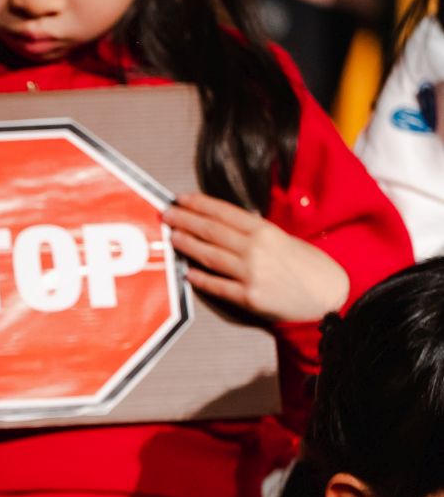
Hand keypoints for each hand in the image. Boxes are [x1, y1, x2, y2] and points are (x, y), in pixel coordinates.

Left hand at [165, 193, 348, 323]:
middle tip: (167, 215)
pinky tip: (187, 271)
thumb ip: (255, 233)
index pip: (225, 212)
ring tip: (172, 238)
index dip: (200, 204)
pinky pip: (218, 286)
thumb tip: (223, 225)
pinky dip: (200, 278)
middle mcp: (256, 249)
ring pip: (210, 255)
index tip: (181, 199)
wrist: (329, 295)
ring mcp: (252, 273)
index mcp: (265, 231)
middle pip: (212, 231)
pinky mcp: (250, 297)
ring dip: (187, 245)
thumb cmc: (308, 265)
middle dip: (185, 221)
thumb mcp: (284, 239)